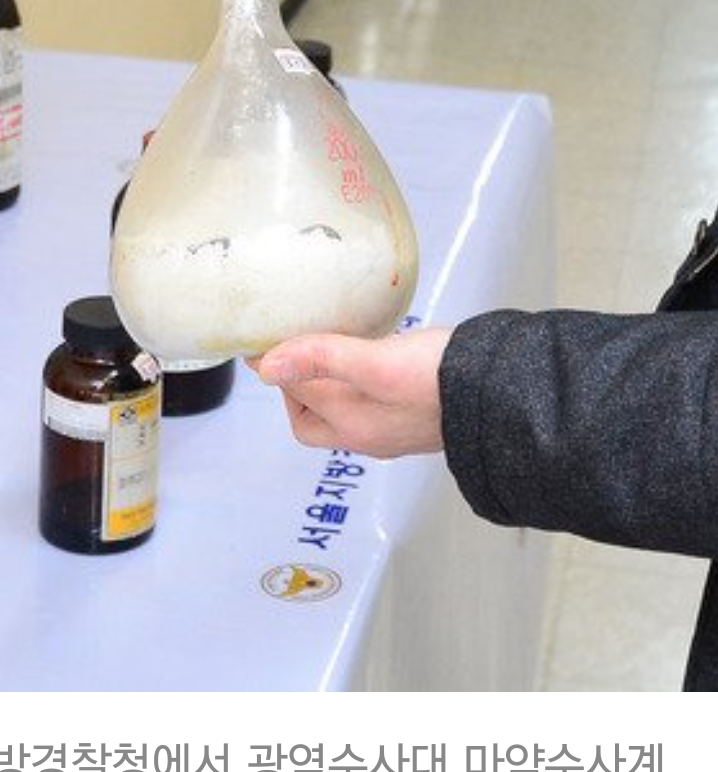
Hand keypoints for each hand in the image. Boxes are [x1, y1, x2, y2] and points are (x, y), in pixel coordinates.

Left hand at [251, 328, 451, 457]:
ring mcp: (393, 427)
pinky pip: (372, 399)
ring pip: (343, 405)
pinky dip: (360, 378)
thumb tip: (267, 365)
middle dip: (298, 383)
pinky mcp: (415, 414)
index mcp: (351, 426)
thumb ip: (321, 360)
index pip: (294, 396)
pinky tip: (373, 352)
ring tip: (332, 342)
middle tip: (300, 345)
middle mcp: (368, 433)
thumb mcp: (376, 363)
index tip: (273, 337)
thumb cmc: (443, 381)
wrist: (504, 394)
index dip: (280, 365)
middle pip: (312, 416)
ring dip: (330, 377)